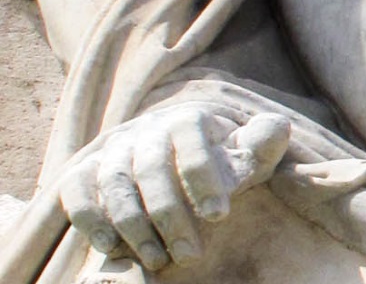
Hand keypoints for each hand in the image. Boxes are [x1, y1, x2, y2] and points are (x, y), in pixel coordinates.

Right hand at [57, 105, 290, 271]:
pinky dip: (90, 218)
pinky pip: (76, 190)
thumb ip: (263, 143)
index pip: (192, 142)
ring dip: (133, 226)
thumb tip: (275, 129)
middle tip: (190, 255)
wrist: (174, 155)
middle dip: (171, 216)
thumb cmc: (220, 159)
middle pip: (151, 169)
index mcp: (188, 119)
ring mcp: (113, 150)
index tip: (220, 215)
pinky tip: (111, 248)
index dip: (204, 179)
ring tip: (157, 260)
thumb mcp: (247, 152)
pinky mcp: (85, 171)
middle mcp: (146, 130)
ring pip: (114, 184)